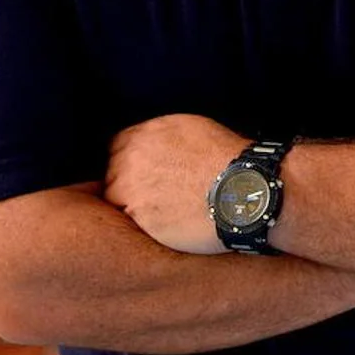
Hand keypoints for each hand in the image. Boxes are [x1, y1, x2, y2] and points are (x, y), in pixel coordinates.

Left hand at [103, 114, 248, 254]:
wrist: (243, 190)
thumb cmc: (227, 159)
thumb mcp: (192, 128)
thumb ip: (161, 136)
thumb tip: (154, 144)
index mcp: (143, 134)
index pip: (115, 148)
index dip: (130, 163)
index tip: (143, 174)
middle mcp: (130, 159)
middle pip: (112, 175)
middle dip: (129, 185)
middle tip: (156, 197)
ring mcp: (130, 189)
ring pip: (117, 201)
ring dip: (133, 208)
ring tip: (163, 214)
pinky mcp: (138, 219)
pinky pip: (129, 224)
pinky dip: (143, 227)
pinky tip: (167, 226)